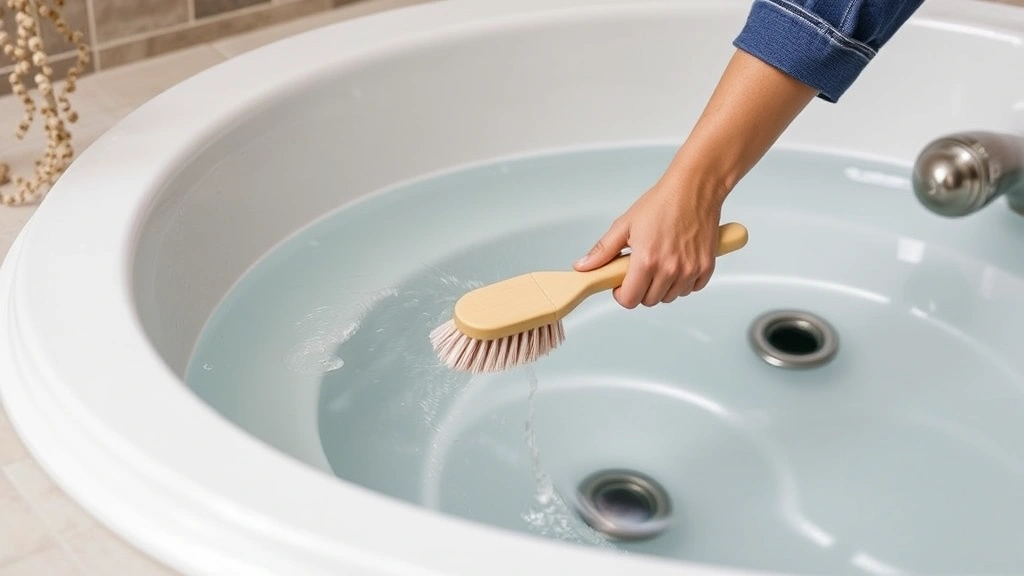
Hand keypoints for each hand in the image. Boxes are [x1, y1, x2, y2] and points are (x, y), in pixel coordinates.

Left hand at [573, 176, 724, 307]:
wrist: (694, 189)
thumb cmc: (662, 202)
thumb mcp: (625, 225)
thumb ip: (603, 250)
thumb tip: (584, 266)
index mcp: (647, 260)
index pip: (630, 300)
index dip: (622, 294)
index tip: (621, 285)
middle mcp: (670, 269)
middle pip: (649, 301)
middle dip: (641, 289)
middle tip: (640, 269)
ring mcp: (690, 270)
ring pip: (670, 297)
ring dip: (662, 287)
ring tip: (659, 263)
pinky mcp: (706, 268)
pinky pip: (691, 289)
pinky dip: (683, 282)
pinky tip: (677, 263)